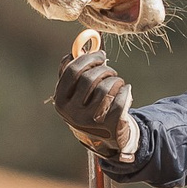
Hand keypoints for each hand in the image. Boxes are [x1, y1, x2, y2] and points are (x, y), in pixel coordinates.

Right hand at [52, 43, 136, 160]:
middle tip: (110, 71)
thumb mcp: (74, 94)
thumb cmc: (88, 108)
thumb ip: (72, 72)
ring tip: (117, 83)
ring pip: (107, 87)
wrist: (104, 139)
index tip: (100, 54)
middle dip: (104, 69)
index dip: (88, 58)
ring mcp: (91, 121)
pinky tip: (125, 91)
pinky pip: (121, 98)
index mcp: (61, 102)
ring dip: (116, 80)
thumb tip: (80, 49)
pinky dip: (125, 90)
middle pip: (90, 78)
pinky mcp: (110, 125)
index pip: (72, 71)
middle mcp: (73, 113)